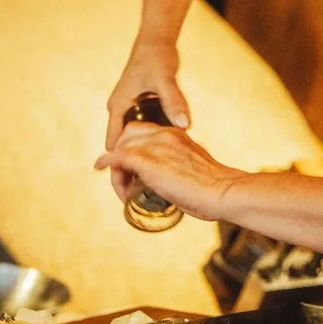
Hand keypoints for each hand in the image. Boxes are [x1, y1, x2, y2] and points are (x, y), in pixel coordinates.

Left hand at [95, 122, 247, 220]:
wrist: (223, 191)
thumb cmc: (214, 187)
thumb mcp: (195, 168)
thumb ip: (185, 167)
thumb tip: (181, 180)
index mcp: (178, 134)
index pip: (145, 132)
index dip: (133, 147)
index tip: (133, 170)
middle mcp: (166, 134)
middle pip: (129, 133)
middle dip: (120, 153)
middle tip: (125, 180)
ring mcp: (156, 146)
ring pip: (122, 146)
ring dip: (116, 168)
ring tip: (123, 190)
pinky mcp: (148, 161)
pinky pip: (119, 156)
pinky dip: (107, 162)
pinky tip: (99, 167)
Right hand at [106, 40, 190, 197]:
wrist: (158, 39)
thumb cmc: (157, 57)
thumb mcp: (166, 79)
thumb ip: (174, 101)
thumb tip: (185, 125)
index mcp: (118, 107)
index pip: (114, 144)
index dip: (119, 164)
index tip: (128, 185)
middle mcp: (122, 110)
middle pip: (123, 145)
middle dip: (130, 164)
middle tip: (143, 187)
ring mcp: (132, 108)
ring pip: (135, 138)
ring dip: (142, 154)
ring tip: (155, 177)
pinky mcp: (143, 106)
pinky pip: (146, 129)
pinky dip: (153, 141)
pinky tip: (168, 153)